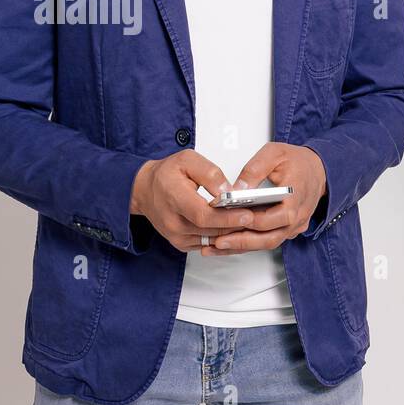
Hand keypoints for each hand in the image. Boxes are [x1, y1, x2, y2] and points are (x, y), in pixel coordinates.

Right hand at [130, 151, 258, 252]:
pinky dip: (223, 238)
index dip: (227, 217)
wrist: (145, 191)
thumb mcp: (188, 160)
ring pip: (212, 240)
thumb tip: (228, 190)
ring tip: (251, 222)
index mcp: (174, 198)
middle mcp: (173, 222)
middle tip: (259, 217)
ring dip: (233, 233)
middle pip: (211, 230)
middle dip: (237, 225)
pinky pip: (207, 244)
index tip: (248, 214)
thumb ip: (210, 173)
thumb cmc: (166, 174)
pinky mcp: (181, 243)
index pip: (203, 215)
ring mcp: (176, 235)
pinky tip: (236, 228)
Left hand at [201, 141, 327, 254]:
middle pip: (268, 238)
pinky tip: (232, 242)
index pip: (269, 219)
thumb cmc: (298, 161)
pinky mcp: (290, 229)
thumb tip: (236, 188)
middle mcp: (297, 217)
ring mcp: (295, 226)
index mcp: (294, 199)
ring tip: (218, 246)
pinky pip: (270, 239)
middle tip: (217, 242)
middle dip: (241, 242)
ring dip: (243, 246)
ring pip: (268, 243)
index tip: (226, 221)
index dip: (246, 221)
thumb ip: (254, 169)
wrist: (319, 169)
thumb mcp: (274, 153)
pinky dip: (251, 243)